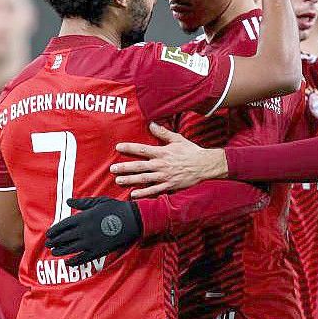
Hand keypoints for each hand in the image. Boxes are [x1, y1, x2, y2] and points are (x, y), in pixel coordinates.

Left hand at [45, 197, 140, 265]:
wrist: (131, 220)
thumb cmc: (114, 208)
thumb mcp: (97, 202)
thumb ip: (81, 203)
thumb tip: (68, 201)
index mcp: (83, 218)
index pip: (62, 226)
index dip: (54, 231)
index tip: (49, 234)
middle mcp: (83, 231)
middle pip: (63, 238)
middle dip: (54, 242)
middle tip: (48, 244)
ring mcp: (90, 242)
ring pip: (70, 249)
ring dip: (60, 251)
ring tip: (55, 252)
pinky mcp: (98, 251)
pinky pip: (82, 259)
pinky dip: (74, 262)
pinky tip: (69, 262)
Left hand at [111, 123, 226, 198]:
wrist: (205, 165)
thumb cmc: (191, 151)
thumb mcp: (178, 139)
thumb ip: (163, 132)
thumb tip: (151, 124)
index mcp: (162, 152)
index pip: (142, 149)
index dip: (129, 147)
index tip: (118, 147)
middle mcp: (161, 164)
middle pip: (139, 166)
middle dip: (125, 167)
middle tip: (112, 169)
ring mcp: (165, 176)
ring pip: (144, 179)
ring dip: (130, 180)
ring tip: (118, 181)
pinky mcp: (169, 185)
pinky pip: (154, 190)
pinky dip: (143, 193)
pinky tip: (133, 194)